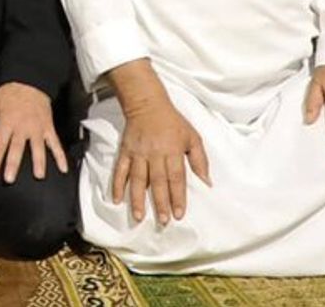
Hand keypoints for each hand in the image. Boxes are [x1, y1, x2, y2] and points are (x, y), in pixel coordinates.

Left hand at [0, 82, 68, 182]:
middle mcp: (22, 126)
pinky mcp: (48, 128)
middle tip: (10, 179)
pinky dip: (60, 156)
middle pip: (17, 148)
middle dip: (13, 164)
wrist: (30, 81)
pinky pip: (55, 143)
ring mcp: (37, 128)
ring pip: (38, 147)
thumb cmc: (8, 94)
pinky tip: (63, 168)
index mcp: (7, 122)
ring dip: (38, 162)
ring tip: (39, 176)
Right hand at [110, 93, 208, 227]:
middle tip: (163, 221)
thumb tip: (207, 182)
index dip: (178, 196)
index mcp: (173, 150)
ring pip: (138, 179)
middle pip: (158, 181)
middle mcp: (155, 153)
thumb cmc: (173, 122)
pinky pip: (120, 170)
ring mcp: (138, 153)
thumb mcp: (193, 137)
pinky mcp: (125, 151)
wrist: (147, 103)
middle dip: (160, 203)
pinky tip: (117, 200)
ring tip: (139, 217)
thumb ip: (200, 160)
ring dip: (138, 199)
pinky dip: (117, 185)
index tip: (179, 214)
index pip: (176, 177)